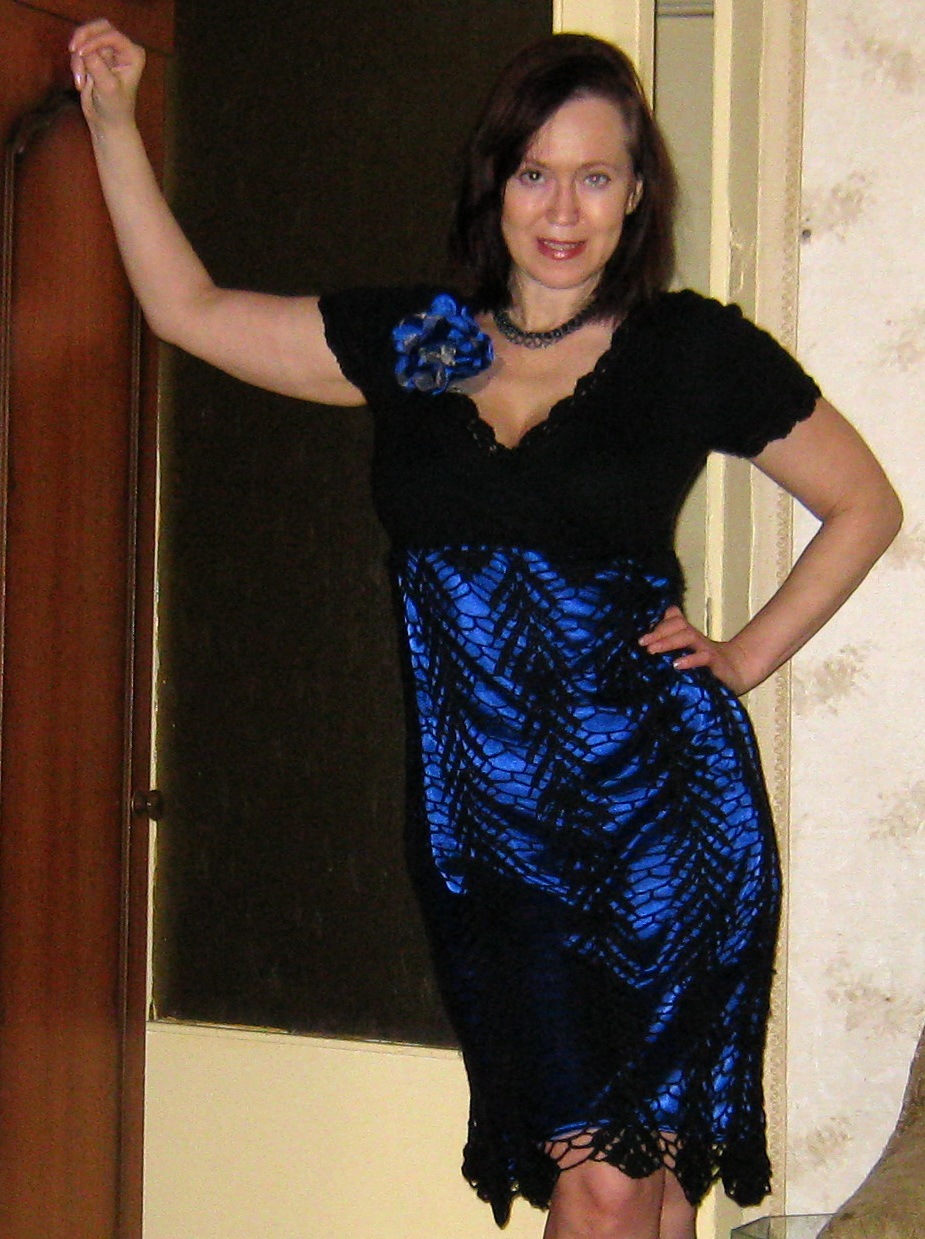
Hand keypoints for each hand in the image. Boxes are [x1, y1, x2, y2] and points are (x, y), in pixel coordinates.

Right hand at [69, 19, 144, 133]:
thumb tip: (82, 50)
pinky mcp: (93, 57)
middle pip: (98, 27)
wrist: (108, 123)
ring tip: (81, 82)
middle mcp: (121, 49)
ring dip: (78, 59)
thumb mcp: (107, 87)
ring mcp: (107, 52)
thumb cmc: (114, 108)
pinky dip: (76, 65)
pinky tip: (81, 84)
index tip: (80, 53)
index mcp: (132, 54)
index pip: (112, 35)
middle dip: (83, 38)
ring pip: (85, 39)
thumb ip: (96, 65)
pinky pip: (78, 50)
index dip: (94, 41)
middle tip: (72, 50)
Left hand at [638, 605, 754, 695]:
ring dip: (668, 642)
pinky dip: (689, 660)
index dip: (660, 625)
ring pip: (687, 637)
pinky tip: (676, 665)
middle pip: (679, 626)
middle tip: (642, 643)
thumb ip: (674, 644)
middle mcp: (697, 640)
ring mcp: (707, 650)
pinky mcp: (716, 664)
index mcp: (690, 636)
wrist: (739, 672)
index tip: (642, 639)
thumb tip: (654, 638)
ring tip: (652, 650)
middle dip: (659, 632)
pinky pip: (703, 658)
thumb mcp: (690, 654)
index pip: (675, 621)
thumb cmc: (709, 665)